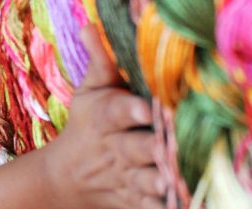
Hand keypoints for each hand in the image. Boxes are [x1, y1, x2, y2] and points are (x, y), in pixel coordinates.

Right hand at [40, 25, 165, 208]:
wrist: (70, 178)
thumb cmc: (88, 126)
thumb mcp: (88, 94)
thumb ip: (99, 62)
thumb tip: (91, 25)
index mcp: (105, 119)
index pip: (115, 111)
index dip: (129, 110)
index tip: (145, 109)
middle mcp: (116, 149)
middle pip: (133, 148)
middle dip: (149, 148)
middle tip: (164, 147)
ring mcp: (126, 177)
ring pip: (142, 181)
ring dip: (155, 182)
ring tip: (169, 181)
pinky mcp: (135, 200)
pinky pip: (149, 207)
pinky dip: (164, 208)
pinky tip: (182, 205)